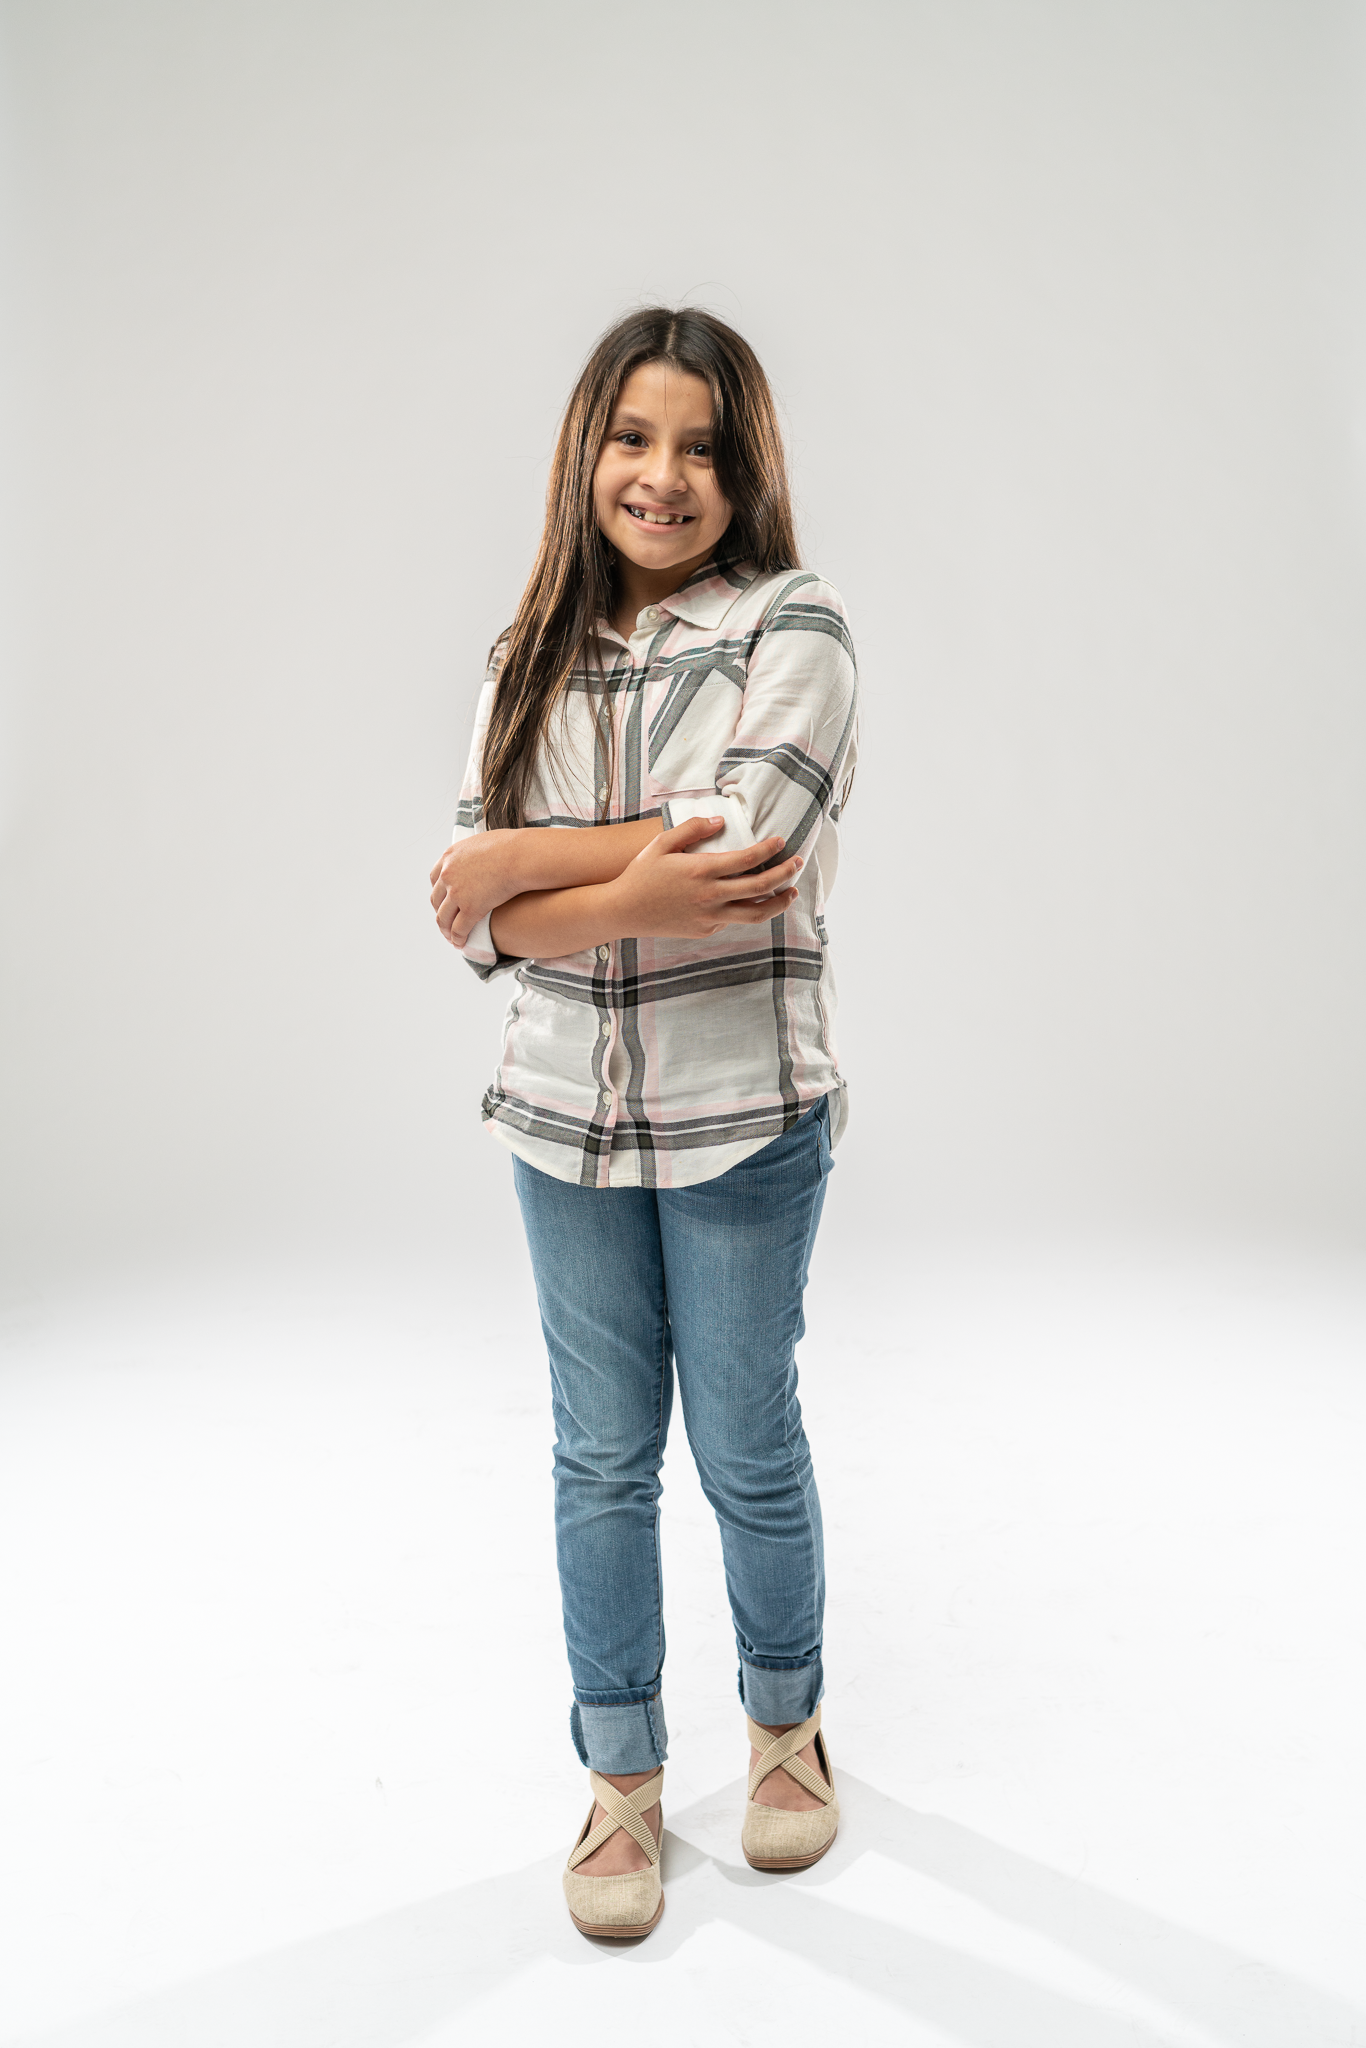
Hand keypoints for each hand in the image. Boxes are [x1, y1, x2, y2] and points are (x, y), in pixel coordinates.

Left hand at [428, 830, 521, 946]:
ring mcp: (457, 892)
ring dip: (446, 930)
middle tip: (447, 922)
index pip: (435, 878)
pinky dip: (458, 938)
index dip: (439, 892)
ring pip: (444, 918)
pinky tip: (461, 944)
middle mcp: (448, 874)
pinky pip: (459, 929)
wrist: (521, 856)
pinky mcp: (470, 908)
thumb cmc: (512, 847)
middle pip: (436, 900)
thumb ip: (475, 852)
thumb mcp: (484, 842)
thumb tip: (483, 855)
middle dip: (441, 913)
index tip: (444, 901)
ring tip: (452, 938)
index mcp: (450, 856)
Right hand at [608, 817, 801, 937]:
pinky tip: (751, 900)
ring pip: (755, 913)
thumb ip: (693, 829)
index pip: (747, 859)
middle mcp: (710, 896)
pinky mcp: (705, 930)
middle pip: (760, 886)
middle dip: (785, 873)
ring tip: (792, 893)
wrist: (623, 911)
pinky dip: (746, 909)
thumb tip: (721, 821)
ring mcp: (709, 917)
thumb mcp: (662, 844)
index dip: (769, 849)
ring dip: (778, 903)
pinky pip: (732, 920)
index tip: (781, 841)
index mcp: (702, 871)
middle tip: (798, 863)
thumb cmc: (641, 874)